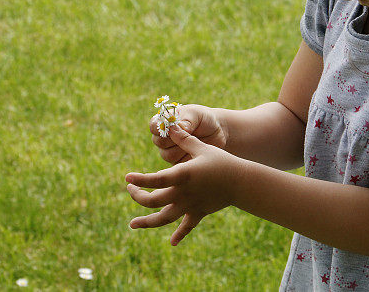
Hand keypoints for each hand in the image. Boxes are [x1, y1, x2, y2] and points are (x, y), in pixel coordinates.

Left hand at [127, 124, 242, 245]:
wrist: (241, 182)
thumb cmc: (221, 161)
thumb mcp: (201, 147)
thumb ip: (184, 139)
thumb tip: (170, 126)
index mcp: (182, 176)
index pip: (156, 180)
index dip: (140, 180)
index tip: (127, 178)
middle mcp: (182, 193)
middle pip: (153, 201)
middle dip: (138, 197)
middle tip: (131, 190)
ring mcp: (189, 205)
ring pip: (163, 218)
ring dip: (146, 222)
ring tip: (132, 224)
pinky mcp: (198, 213)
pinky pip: (186, 227)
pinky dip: (179, 234)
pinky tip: (172, 242)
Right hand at [149, 104, 227, 163]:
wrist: (217, 132)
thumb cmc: (204, 119)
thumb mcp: (196, 114)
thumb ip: (187, 120)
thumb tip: (179, 128)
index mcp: (164, 122)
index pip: (154, 125)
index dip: (160, 127)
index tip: (172, 127)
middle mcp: (164, 137)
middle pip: (159, 142)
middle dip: (174, 138)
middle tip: (189, 133)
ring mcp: (170, 151)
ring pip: (167, 155)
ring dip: (183, 148)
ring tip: (195, 141)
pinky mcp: (178, 164)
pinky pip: (177, 165)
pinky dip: (188, 158)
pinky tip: (196, 152)